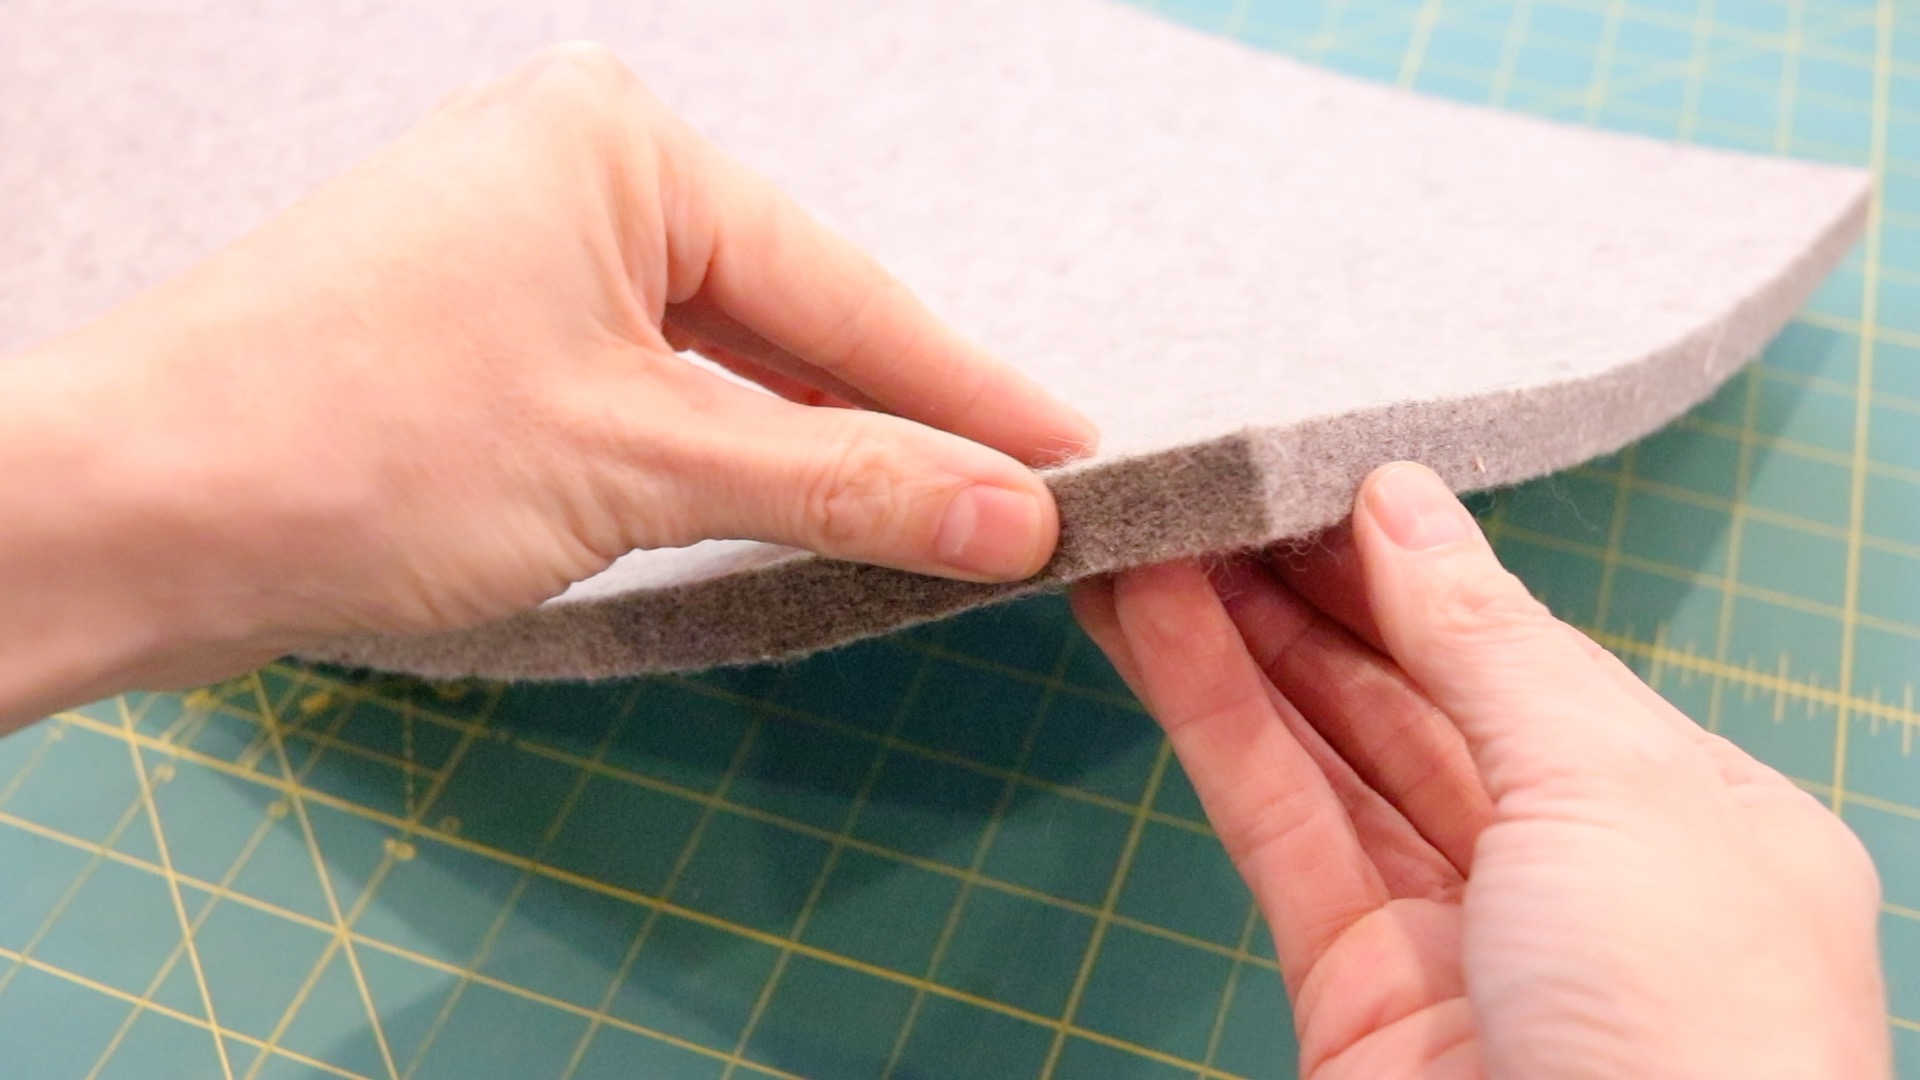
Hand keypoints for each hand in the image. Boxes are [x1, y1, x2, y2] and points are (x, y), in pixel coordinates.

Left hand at [0, 45, 1093, 721]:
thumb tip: (1014, 519)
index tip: (1077, 458)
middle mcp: (576, 173)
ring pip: (722, 364)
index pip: (844, 290)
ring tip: (935, 519)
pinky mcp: (486, 334)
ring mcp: (524, 252)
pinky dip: (723, 458)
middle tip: (1022, 508)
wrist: (130, 515)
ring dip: (813, 450)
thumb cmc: (369, 447)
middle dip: (898, 424)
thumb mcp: (641, 464)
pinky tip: (794, 505)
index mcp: (621, 145)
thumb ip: (843, 487)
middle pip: (791, 318)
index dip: (970, 393)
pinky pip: (651, 390)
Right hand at [1071, 463, 1886, 1077]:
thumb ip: (1490, 644)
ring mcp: (1456, 936)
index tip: (1313, 477)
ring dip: (1232, 639)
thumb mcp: (1614, 792)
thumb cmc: (1691, 1029)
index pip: (1526, 653)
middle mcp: (1571, 870)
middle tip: (1207, 490)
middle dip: (1306, 591)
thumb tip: (1403, 504)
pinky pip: (1277, 828)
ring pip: (1327, 755)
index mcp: (1684, 813)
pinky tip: (1150, 629)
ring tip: (1148, 535)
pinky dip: (1210, 722)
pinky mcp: (1351, 994)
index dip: (1411, 565)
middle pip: (1413, 696)